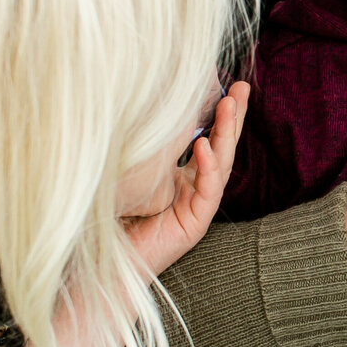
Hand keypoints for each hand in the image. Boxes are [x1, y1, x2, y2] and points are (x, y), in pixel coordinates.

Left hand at [124, 82, 248, 277]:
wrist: (104, 265)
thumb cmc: (109, 219)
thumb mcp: (126, 173)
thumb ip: (141, 149)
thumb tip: (141, 109)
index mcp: (181, 176)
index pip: (206, 137)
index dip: (216, 112)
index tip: (224, 82)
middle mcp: (193, 188)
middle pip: (220, 145)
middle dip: (233, 116)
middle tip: (242, 87)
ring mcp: (196, 206)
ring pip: (219, 164)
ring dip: (226, 133)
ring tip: (229, 105)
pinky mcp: (195, 224)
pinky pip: (207, 191)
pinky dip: (207, 167)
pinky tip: (204, 145)